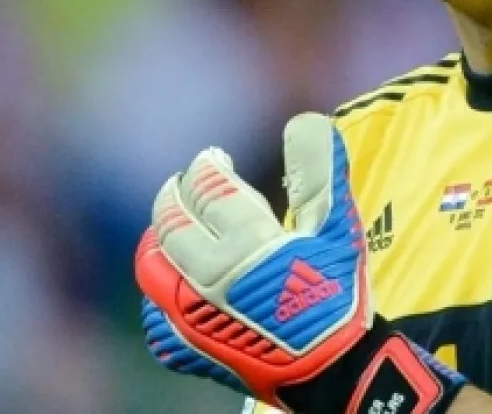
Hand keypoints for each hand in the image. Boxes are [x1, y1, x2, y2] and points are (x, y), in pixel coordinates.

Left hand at [134, 113, 464, 413]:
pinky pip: (154, 315)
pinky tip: (175, 281)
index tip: (215, 157)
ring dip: (161, 237)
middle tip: (188, 181)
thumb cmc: (339, 297)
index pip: (207, 187)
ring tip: (176, 223)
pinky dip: (159, 291)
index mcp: (244, 244)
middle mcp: (206, 279)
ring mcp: (190, 318)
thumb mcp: (338, 228)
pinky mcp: (188, 349)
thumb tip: (304, 120)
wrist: (334, 371)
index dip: (208, 166)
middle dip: (177, 193)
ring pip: (152, 266)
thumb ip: (320, 170)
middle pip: (169, 221)